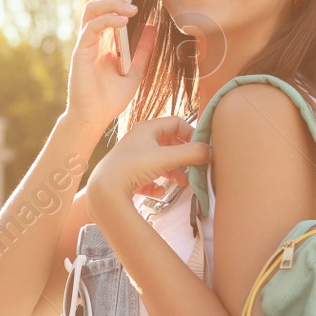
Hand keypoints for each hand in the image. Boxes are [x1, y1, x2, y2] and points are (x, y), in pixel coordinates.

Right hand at [64, 0, 157, 133]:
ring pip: (92, 8)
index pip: (109, 3)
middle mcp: (93, 36)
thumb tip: (152, 27)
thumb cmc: (111, 98)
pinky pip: (91, 27)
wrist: (95, 119)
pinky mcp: (80, 52)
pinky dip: (108, 20)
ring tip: (133, 6)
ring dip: (113, 1)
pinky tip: (124, 20)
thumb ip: (143, 50)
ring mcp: (85, 42)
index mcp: (105, 37)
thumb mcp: (135, 71)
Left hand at [89, 115, 209, 205]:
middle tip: (194, 168)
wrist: (103, 190)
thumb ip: (192, 153)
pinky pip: (146, 178)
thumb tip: (211, 151)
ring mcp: (131, 159)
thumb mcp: (166, 158)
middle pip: (169, 144)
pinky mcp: (125, 177)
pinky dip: (156, 185)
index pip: (175, 123)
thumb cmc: (132, 167)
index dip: (191, 133)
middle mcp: (138, 141)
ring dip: (173, 172)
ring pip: (159, 162)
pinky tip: (159, 193)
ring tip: (182, 183)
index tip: (201, 148)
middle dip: (183, 157)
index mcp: (146, 129)